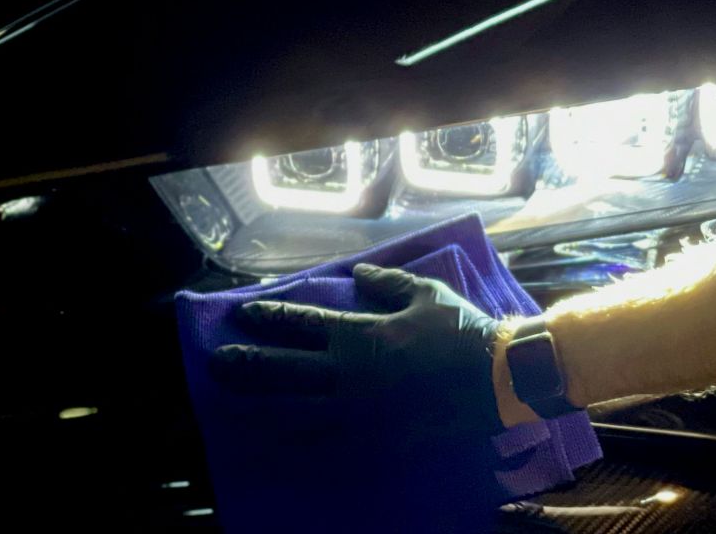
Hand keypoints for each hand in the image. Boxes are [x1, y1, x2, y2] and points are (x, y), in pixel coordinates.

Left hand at [211, 264, 506, 438]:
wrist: (498, 381)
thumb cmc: (461, 330)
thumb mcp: (424, 293)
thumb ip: (386, 283)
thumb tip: (357, 273)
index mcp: (360, 336)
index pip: (301, 325)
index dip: (269, 318)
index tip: (244, 315)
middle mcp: (350, 376)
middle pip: (284, 372)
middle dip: (247, 365)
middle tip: (217, 362)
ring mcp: (361, 413)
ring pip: (297, 411)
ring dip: (261, 406)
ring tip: (232, 404)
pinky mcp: (376, 440)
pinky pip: (329, 443)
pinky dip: (299, 442)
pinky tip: (276, 443)